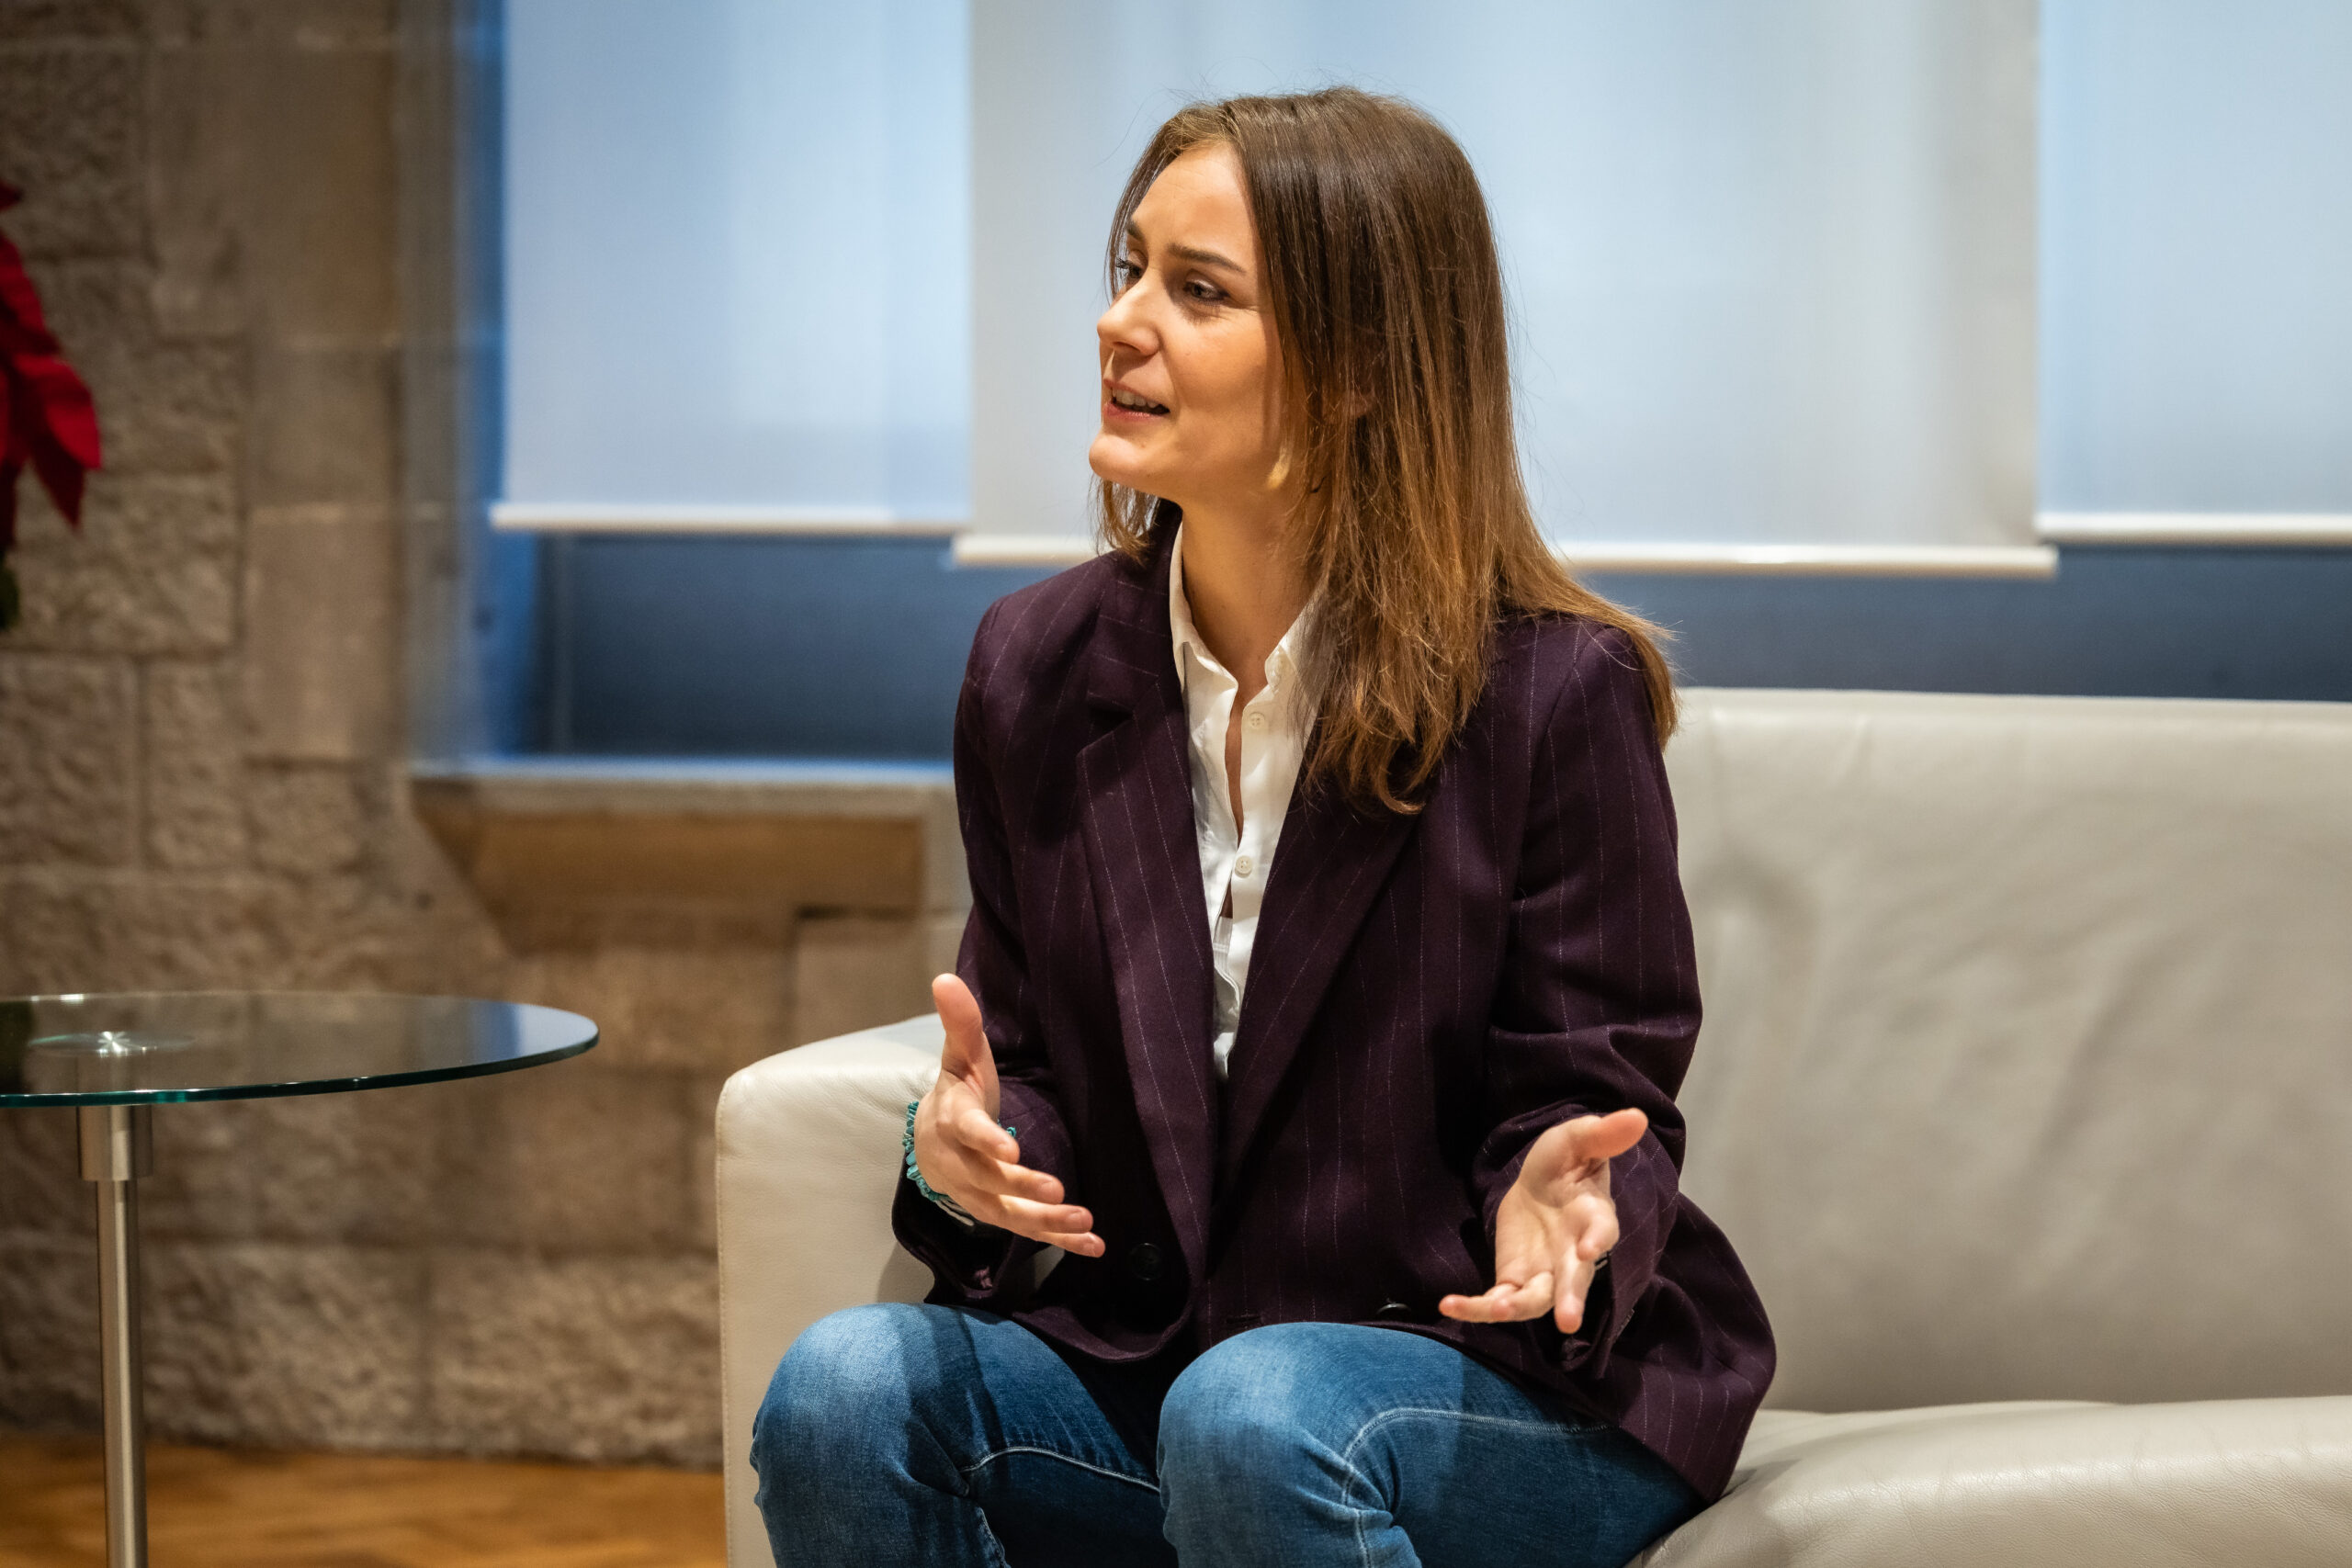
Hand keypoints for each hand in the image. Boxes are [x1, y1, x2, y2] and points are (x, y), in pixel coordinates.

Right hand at [910, 975, 1103, 1256]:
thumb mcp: (960, 1057)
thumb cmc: (957, 1092)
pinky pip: (1027, 1230)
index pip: (967, 1132)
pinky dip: (1059, 1241)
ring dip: (1045, 1222)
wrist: (933, 1141)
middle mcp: (961, 1165)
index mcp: (953, 1121)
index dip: (986, 1140)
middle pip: (989, 1181)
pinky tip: (1094, 1246)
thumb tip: (944, 977)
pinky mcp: (1000, 1212)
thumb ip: (960, 1023)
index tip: (1010, 1148)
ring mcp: (979, 1194)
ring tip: (1084, 1223)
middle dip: (1023, 1187)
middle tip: (1060, 1191)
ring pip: (1009, 1214)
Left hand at [1439, 1108, 1645, 1334]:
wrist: (1539, 1185)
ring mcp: (1544, 1272)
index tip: (1589, 1249)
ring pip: (1536, 1300)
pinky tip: (1449, 1305)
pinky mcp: (1514, 1279)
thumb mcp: (1576, 1139)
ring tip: (1495, 1309)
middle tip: (1569, 1322)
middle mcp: (1573, 1253)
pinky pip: (1497, 1301)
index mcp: (1593, 1217)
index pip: (1601, 1231)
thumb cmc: (1565, 1162)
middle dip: (1572, 1299)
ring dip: (1518, 1307)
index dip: (1597, 1240)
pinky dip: (1476, 1308)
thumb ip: (1601, 1134)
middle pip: (1574, 1280)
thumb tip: (1637, 1116)